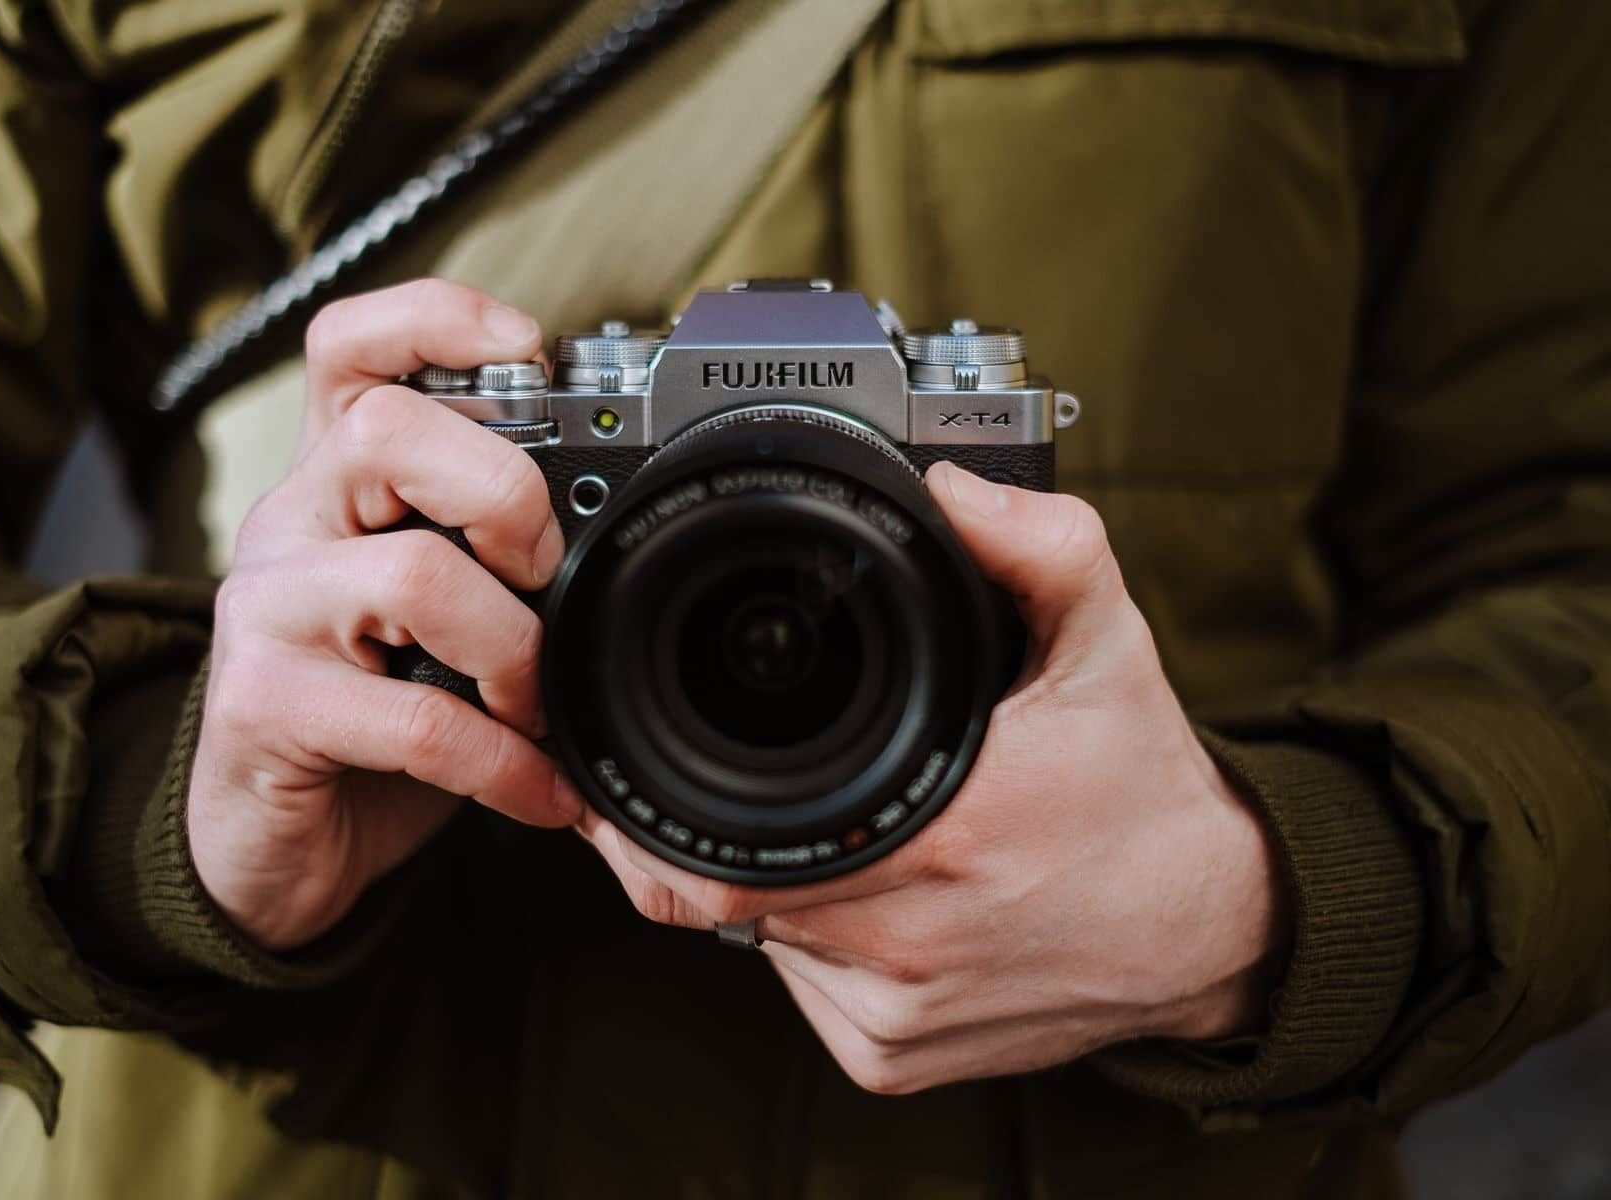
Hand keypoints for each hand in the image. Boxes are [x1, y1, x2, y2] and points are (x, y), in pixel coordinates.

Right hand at [189, 278, 580, 950]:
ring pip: (410, 573)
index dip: (436, 319)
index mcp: (335, 482)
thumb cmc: (370, 719)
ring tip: (536, 703)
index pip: (352, 350)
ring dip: (513, 647)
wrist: (267, 845)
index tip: (531, 347)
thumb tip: (626, 533)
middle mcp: (290, 523)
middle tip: (543, 570)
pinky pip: (415, 717)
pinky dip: (502, 761)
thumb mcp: (434, 618)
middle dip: (503, 491)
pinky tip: (539, 790)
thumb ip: (494, 560)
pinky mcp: (262, 704)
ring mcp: (265, 610)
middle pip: (386, 429)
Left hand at [581, 462, 1287, 1093]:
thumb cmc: (1144, 792)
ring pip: (754, 942)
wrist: (1217, 930)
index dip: (654, 811)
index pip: (728, 849)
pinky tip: (854, 886)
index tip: (631, 766)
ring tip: (823, 818)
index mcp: (945, 837)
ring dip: (761, 878)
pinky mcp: (892, 1058)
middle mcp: (909, 942)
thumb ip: (1040, 547)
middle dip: (699, 827)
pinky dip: (800, 938)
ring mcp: (895, 1014)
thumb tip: (950, 484)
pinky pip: (798, 987)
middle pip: (722, 898)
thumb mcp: (1108, 644)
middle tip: (714, 771)